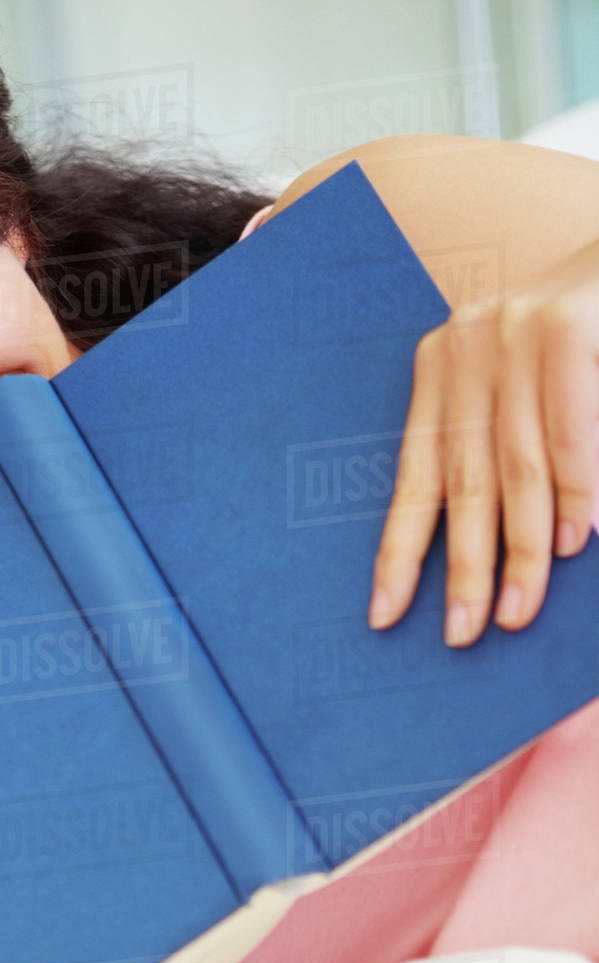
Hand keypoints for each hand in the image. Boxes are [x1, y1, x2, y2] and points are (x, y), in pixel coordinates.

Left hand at [369, 236, 598, 645]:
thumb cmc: (583, 334)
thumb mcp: (521, 383)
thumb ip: (500, 449)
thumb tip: (488, 546)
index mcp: (441, 369)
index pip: (413, 477)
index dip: (399, 551)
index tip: (383, 614)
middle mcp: (466, 350)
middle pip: (463, 483)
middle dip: (464, 568)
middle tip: (461, 634)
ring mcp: (516, 335)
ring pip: (517, 469)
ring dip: (521, 549)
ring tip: (517, 612)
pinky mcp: (569, 328)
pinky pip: (570, 434)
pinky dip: (578, 493)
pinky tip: (573, 543)